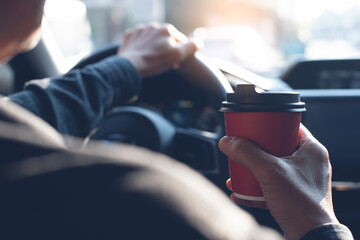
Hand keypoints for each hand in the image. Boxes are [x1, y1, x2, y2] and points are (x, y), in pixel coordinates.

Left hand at [118, 23, 197, 76]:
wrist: (130, 65)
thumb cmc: (155, 61)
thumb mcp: (177, 56)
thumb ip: (190, 47)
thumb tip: (199, 42)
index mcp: (166, 29)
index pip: (178, 40)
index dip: (179, 52)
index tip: (176, 63)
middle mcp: (153, 25)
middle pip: (164, 38)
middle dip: (166, 48)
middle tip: (164, 62)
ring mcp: (139, 30)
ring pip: (151, 39)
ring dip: (153, 46)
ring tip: (152, 59)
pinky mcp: (129, 36)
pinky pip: (138, 40)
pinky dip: (141, 46)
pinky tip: (141, 55)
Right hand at [218, 125, 338, 239]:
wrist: (309, 237)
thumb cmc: (301, 205)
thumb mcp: (269, 171)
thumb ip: (246, 153)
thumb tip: (227, 141)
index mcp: (312, 150)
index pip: (289, 127)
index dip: (269, 124)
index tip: (254, 125)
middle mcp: (309, 164)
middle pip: (277, 147)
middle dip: (255, 149)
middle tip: (242, 148)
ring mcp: (302, 181)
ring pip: (272, 167)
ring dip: (253, 169)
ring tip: (238, 170)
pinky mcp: (294, 196)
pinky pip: (272, 185)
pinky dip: (256, 187)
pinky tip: (240, 191)